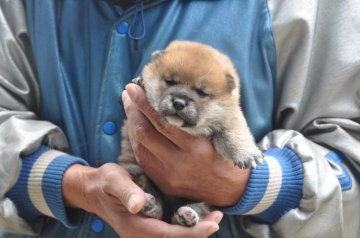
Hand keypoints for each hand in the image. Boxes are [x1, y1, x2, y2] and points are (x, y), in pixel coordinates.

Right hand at [62, 163, 221, 237]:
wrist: (95, 189)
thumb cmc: (105, 182)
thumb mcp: (112, 180)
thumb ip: (125, 191)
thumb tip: (138, 204)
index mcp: (134, 226)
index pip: (167, 236)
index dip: (192, 233)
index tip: (212, 225)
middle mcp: (141, 234)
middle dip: (199, 233)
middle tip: (218, 217)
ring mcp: (146, 231)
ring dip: (195, 230)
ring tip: (214, 215)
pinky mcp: (150, 224)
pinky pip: (171, 231)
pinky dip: (187, 226)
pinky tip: (200, 214)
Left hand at [122, 84, 249, 206]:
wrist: (231, 189)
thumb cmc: (225, 153)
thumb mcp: (216, 132)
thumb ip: (193, 117)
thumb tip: (169, 95)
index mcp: (197, 147)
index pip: (163, 121)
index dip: (144, 103)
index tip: (134, 87)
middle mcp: (181, 163)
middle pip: (146, 133)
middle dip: (133, 110)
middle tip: (128, 93)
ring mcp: (170, 176)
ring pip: (140, 145)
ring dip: (132, 124)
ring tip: (130, 107)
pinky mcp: (164, 184)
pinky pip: (143, 159)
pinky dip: (138, 140)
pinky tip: (137, 128)